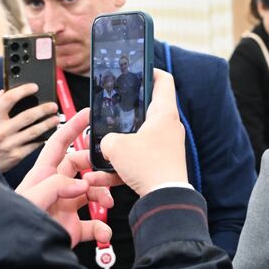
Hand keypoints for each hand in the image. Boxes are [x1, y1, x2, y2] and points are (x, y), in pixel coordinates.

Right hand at [0, 86, 60, 172]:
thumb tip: (3, 91)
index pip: (9, 99)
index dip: (23, 90)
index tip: (34, 87)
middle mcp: (1, 130)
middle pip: (28, 115)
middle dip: (43, 109)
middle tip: (53, 105)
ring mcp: (10, 144)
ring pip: (34, 131)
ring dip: (47, 124)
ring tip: (56, 118)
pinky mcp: (16, 156)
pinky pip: (34, 145)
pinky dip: (43, 139)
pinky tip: (49, 134)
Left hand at [15, 108, 118, 246]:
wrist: (16, 259)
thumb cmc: (14, 224)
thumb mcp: (31, 200)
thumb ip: (55, 187)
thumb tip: (82, 185)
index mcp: (43, 175)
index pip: (59, 144)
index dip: (73, 127)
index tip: (88, 114)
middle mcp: (56, 189)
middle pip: (83, 168)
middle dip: (98, 168)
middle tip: (109, 172)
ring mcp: (65, 208)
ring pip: (93, 193)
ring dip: (104, 195)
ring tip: (107, 204)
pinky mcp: (73, 228)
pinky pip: (95, 224)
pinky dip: (103, 228)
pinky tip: (103, 232)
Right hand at [99, 70, 188, 196]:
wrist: (164, 199)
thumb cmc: (148, 166)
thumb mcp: (116, 146)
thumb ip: (106, 139)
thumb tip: (107, 144)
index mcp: (164, 113)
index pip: (163, 80)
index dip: (150, 71)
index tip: (136, 69)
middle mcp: (168, 127)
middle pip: (147, 110)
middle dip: (126, 111)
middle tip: (110, 109)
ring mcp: (165, 147)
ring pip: (137, 138)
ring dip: (118, 144)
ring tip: (99, 149)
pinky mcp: (160, 165)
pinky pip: (136, 160)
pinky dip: (120, 167)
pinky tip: (99, 177)